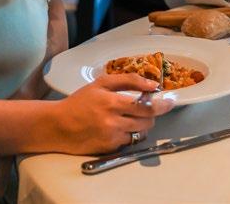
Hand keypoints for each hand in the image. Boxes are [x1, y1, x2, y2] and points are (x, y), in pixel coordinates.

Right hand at [50, 74, 174, 154]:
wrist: (58, 125)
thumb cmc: (80, 101)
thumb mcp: (101, 83)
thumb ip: (128, 80)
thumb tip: (152, 84)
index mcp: (112, 102)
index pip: (146, 105)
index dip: (162, 103)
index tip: (171, 100)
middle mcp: (114, 121)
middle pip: (147, 120)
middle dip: (151, 112)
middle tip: (144, 106)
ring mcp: (112, 137)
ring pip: (141, 132)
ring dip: (142, 123)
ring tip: (130, 116)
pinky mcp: (110, 149)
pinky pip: (129, 141)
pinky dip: (129, 134)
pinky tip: (118, 127)